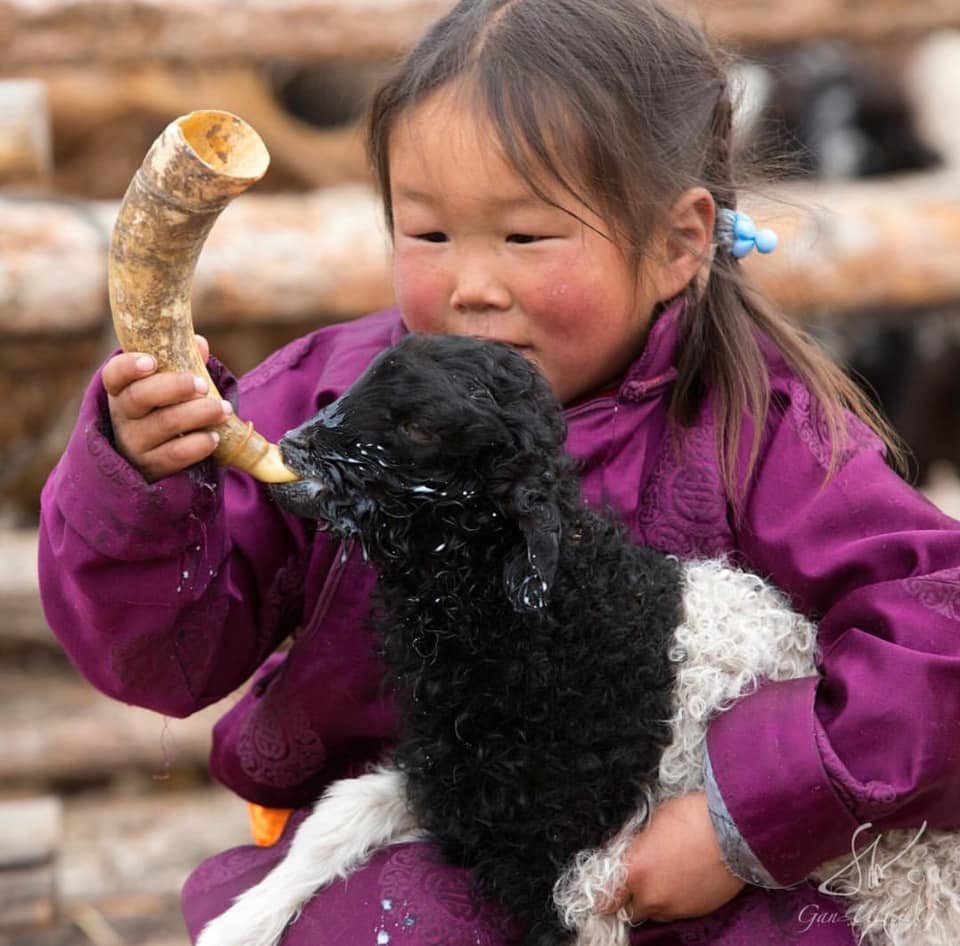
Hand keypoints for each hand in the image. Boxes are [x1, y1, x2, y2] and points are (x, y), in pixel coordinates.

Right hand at [103, 335, 232, 482]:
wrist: (156, 456)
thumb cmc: (166, 409)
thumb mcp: (169, 385)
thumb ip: (182, 362)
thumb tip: (199, 344)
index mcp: (123, 389)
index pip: (114, 374)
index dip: (128, 366)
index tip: (150, 362)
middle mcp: (123, 415)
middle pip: (140, 396)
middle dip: (175, 387)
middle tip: (202, 384)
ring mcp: (134, 443)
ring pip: (164, 424)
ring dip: (198, 414)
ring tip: (223, 409)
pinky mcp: (151, 467)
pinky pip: (174, 455)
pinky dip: (198, 445)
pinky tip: (215, 437)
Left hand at [607, 792, 744, 922]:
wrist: (734, 831)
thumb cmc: (693, 817)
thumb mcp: (653, 820)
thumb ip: (636, 843)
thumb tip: (629, 850)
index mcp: (635, 870)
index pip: (606, 898)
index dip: (607, 894)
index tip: (608, 888)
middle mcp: (651, 895)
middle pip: (630, 909)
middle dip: (632, 896)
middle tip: (639, 877)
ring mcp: (675, 907)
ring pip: (654, 912)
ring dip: (654, 898)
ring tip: (665, 875)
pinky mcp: (696, 912)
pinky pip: (676, 911)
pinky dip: (674, 900)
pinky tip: (682, 880)